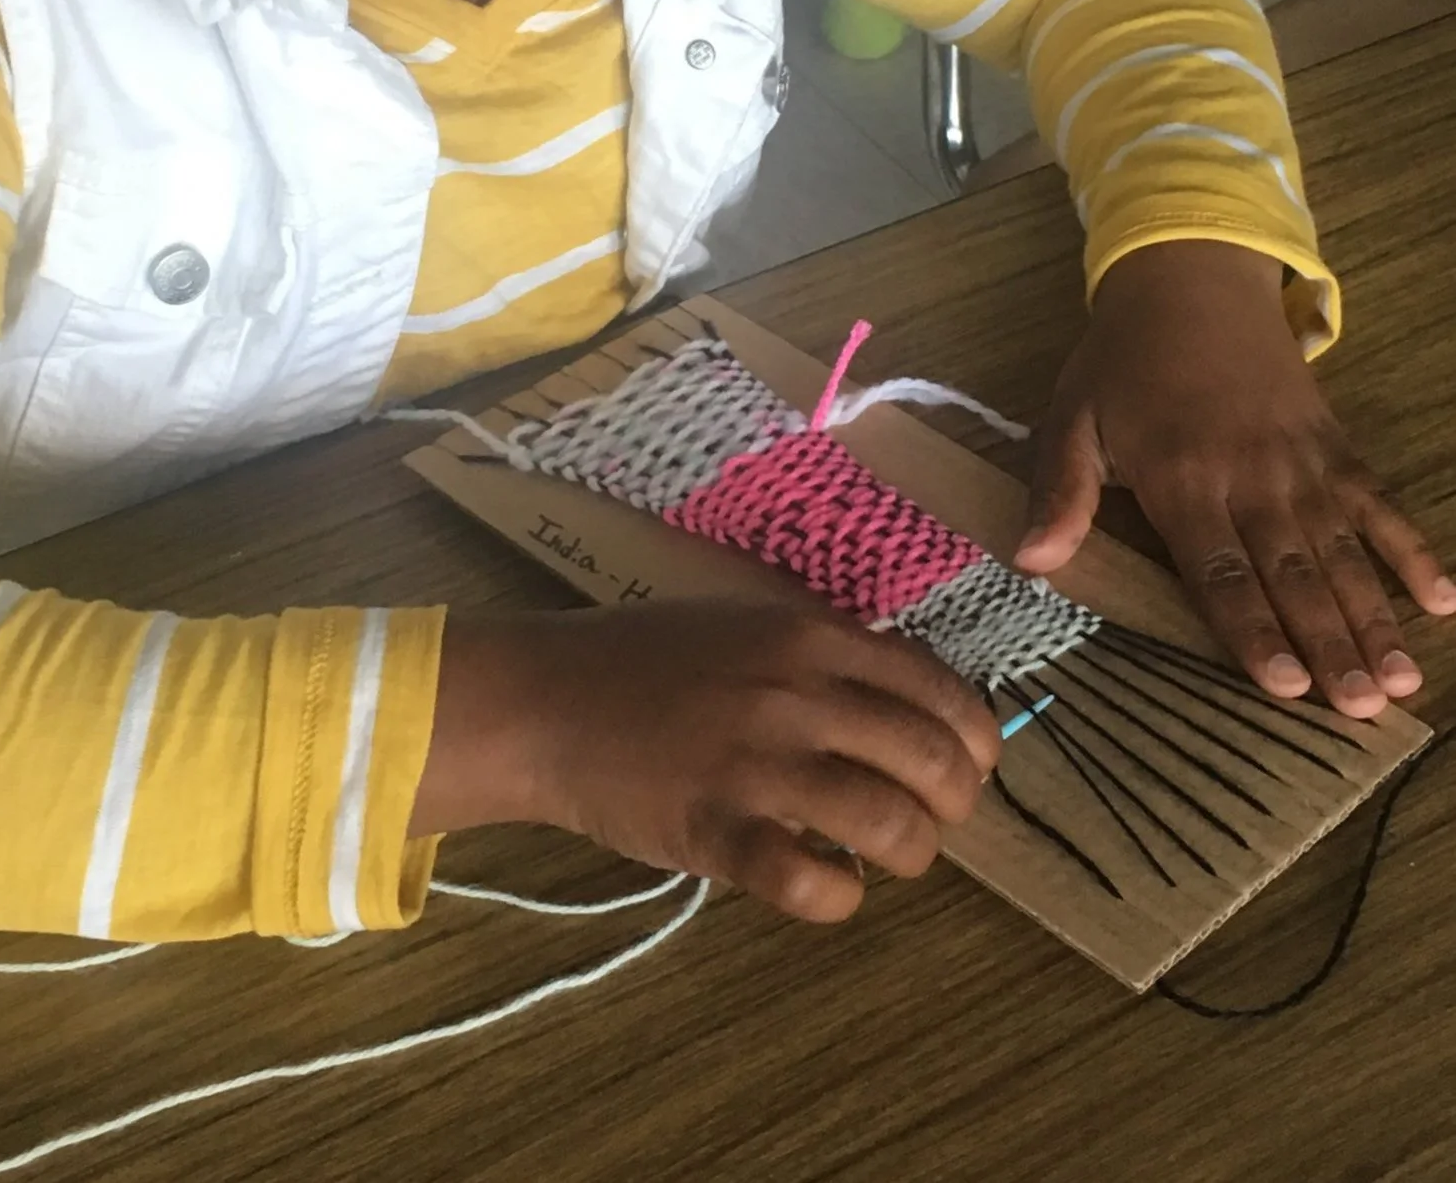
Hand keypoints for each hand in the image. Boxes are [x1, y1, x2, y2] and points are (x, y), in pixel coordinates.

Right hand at [411, 601, 998, 920]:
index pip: (941, 691)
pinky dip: (839, 895)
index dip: (975, 742)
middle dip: (952, 805)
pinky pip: (814, 884)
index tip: (967, 769)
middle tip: (927, 821)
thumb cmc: (645, 659)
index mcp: (810, 636)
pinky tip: (825, 883)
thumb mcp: (747, 624)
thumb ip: (824, 653)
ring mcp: (759, 765)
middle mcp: (798, 694)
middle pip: (934, 762)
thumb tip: (908, 698)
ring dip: (908, 854)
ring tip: (878, 857)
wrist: (545, 701)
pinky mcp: (719, 833)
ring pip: (893, 826)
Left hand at [1015, 239, 1455, 717]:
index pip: (1218, 570)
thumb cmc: (1123, 363)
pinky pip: (1378, 502)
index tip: (1286, 686)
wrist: (1190, 279)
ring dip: (1373, 616)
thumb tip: (1031, 561)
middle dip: (1328, 643)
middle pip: (1291, 572)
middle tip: (1362, 708)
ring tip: (1400, 681)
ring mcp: (1301, 462)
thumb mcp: (1072, 419)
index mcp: (1181, 479)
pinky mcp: (1335, 445)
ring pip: (1342, 550)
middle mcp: (1250, 477)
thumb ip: (1060, 492)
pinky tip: (1445, 598)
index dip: (1253, 629)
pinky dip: (1413, 548)